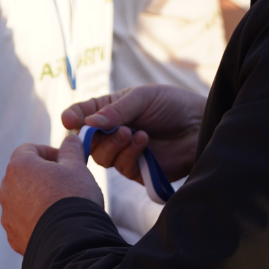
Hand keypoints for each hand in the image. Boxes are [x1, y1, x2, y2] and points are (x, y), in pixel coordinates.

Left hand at [0, 135, 102, 254]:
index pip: (29, 149)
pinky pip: (23, 221)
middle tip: (66, 183)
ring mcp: (7, 213)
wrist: (71, 243)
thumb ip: (71, 149)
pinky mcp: (13, 234)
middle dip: (43, 175)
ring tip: (61, 206)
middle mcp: (6, 188)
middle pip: (24, 174)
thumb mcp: (78, 167)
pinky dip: (35, 219)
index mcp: (19, 166)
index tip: (65, 160)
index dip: (49, 152)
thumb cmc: (74, 198)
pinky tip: (55, 224)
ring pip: (22, 199)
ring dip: (38, 198)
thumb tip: (71, 138)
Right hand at [60, 85, 204, 182]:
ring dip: (114, 144)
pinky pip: (122, 167)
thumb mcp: (142, 98)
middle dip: (95, 135)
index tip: (67, 119)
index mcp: (111, 110)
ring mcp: (125, 153)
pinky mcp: (138, 170)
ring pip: (102, 156)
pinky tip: (144, 142)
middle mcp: (114, 133)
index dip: (74, 117)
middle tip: (105, 128)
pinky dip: (129, 153)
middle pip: (89, 141)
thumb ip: (116, 111)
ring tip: (132, 132)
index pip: (84, 114)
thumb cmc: (173, 105)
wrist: (201, 126)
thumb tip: (90, 123)